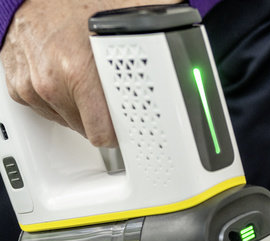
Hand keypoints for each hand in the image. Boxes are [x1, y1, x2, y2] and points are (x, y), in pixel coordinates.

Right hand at [0, 0, 181, 146]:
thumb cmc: (86, 0)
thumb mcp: (132, 23)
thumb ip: (157, 53)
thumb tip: (188, 70)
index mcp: (80, 71)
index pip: (105, 135)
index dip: (122, 133)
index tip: (132, 131)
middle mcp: (54, 81)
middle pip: (89, 129)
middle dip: (104, 118)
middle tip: (110, 96)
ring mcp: (34, 83)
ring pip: (69, 121)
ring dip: (81, 109)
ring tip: (87, 81)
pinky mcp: (18, 84)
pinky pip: (46, 109)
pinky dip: (59, 100)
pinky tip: (67, 80)